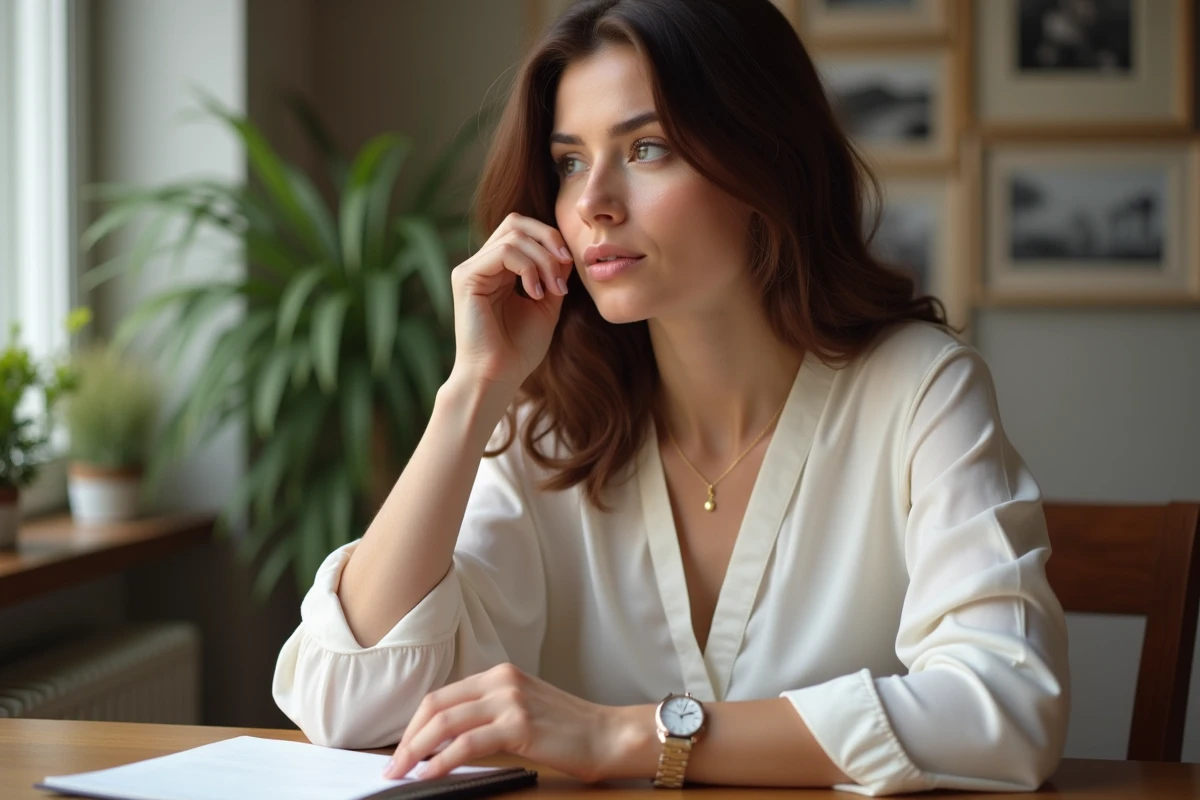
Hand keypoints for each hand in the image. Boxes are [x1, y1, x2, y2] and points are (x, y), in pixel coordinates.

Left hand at [383, 663, 620, 783]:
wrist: (608, 735)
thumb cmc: (569, 730)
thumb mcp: (523, 710)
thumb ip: (487, 716)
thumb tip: (444, 744)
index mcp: (499, 674)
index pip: (442, 697)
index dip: (415, 725)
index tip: (401, 750)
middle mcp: (500, 680)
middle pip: (436, 706)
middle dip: (408, 738)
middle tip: (393, 767)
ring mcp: (510, 700)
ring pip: (446, 722)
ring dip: (417, 750)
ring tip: (402, 773)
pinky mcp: (519, 724)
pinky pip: (468, 743)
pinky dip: (443, 760)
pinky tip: (430, 773)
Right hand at [448, 212, 573, 393]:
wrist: (498, 376)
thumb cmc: (519, 349)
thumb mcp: (546, 305)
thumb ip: (554, 275)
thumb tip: (566, 249)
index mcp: (498, 269)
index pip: (523, 231)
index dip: (550, 239)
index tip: (570, 265)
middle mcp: (481, 264)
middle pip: (516, 222)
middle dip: (548, 238)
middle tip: (565, 264)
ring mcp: (471, 269)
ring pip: (514, 236)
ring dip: (543, 259)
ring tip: (553, 289)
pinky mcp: (466, 277)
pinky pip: (504, 252)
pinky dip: (528, 268)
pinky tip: (536, 293)